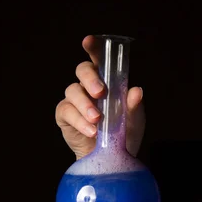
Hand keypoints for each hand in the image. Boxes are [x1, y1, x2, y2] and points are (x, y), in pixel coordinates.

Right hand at [55, 35, 145, 159]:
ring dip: (85, 104)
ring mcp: (74, 100)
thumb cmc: (124, 135)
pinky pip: (67, 111)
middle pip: (82, 70)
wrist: (112, 160)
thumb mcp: (134, 122)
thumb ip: (135, 107)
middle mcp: (88, 86)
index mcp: (107, 81)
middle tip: (100, 93)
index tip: (89, 41)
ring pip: (72, 90)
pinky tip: (92, 131)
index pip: (99, 59)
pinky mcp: (65, 116)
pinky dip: (80, 121)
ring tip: (98, 120)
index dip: (93, 47)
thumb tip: (137, 91)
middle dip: (90, 79)